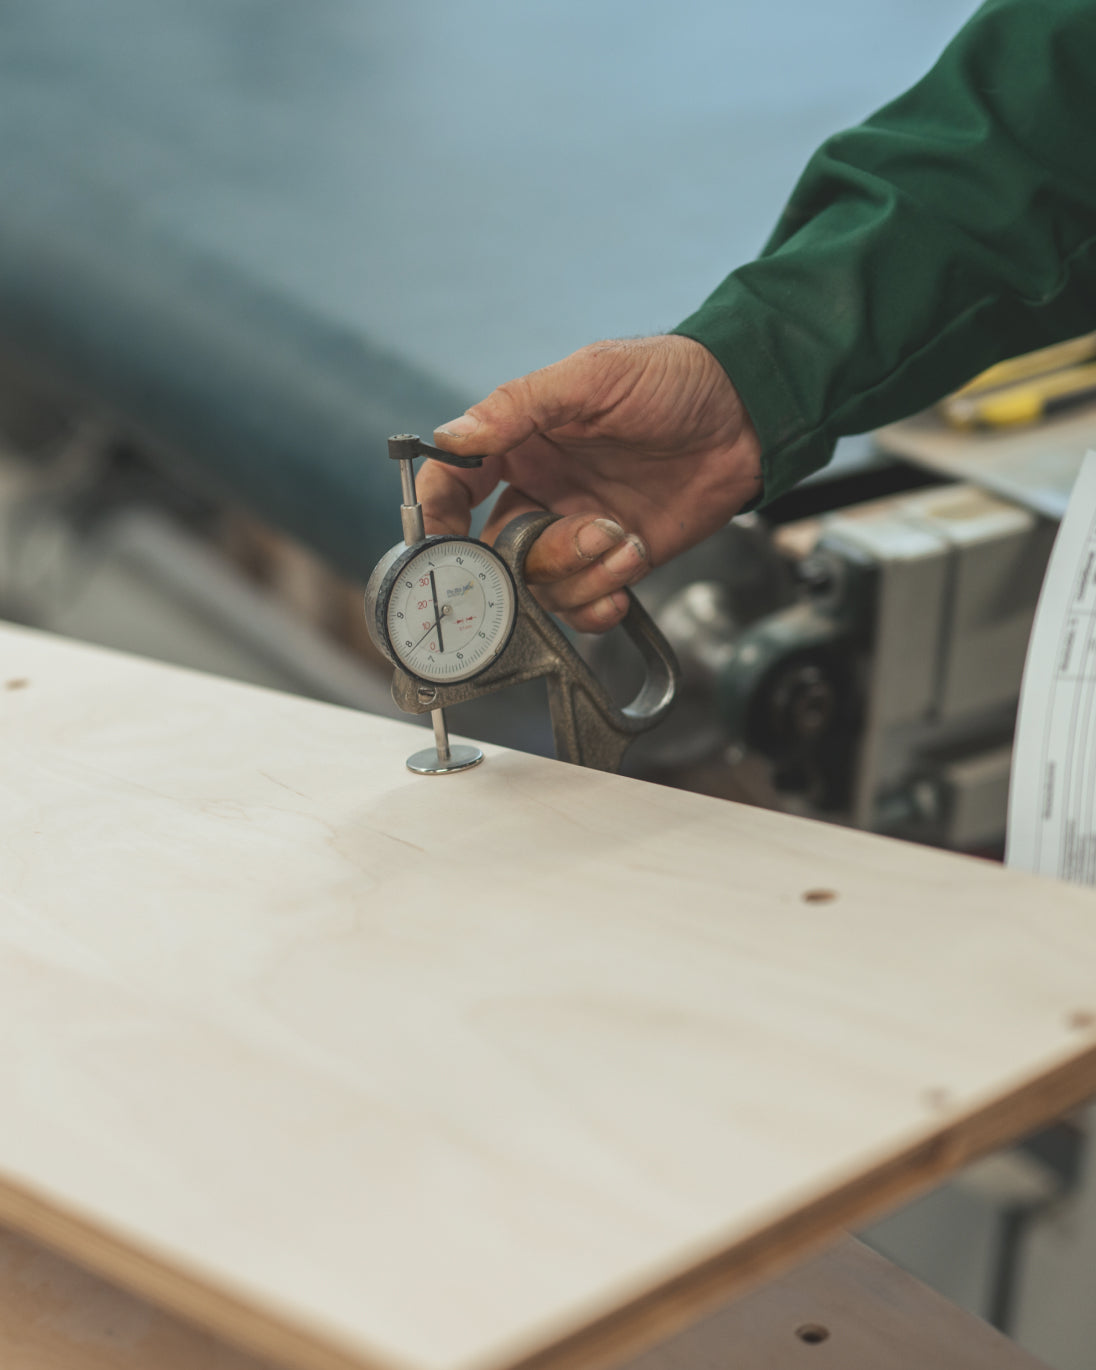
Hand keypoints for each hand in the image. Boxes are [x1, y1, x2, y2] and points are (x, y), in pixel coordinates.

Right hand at [420, 335, 761, 631]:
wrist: (747, 415)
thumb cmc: (673, 379)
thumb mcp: (592, 377)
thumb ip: (519, 407)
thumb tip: (453, 436)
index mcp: (521, 445)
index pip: (453, 485)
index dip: (438, 516)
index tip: (443, 542)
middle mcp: (541, 492)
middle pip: (494, 552)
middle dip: (528, 558)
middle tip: (578, 536)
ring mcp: (577, 530)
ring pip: (540, 585)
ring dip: (579, 573)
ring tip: (624, 540)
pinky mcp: (615, 560)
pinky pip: (583, 603)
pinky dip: (599, 601)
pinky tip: (626, 573)